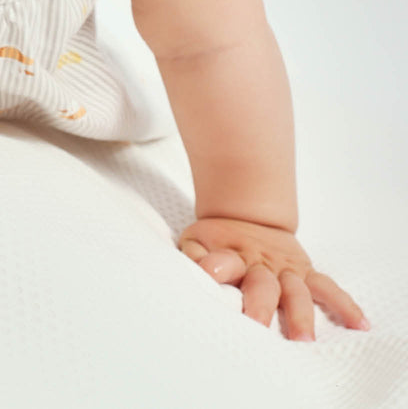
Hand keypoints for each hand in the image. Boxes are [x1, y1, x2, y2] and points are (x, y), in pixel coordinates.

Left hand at [179, 216, 367, 340]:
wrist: (246, 214)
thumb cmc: (219, 239)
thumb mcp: (197, 240)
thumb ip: (194, 257)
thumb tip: (199, 271)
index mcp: (230, 255)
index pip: (222, 262)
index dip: (214, 268)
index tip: (211, 275)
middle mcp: (260, 264)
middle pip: (262, 285)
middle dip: (260, 305)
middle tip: (258, 325)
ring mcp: (285, 269)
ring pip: (297, 292)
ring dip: (301, 315)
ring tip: (305, 340)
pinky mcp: (305, 272)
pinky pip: (327, 287)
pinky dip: (344, 304)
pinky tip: (360, 323)